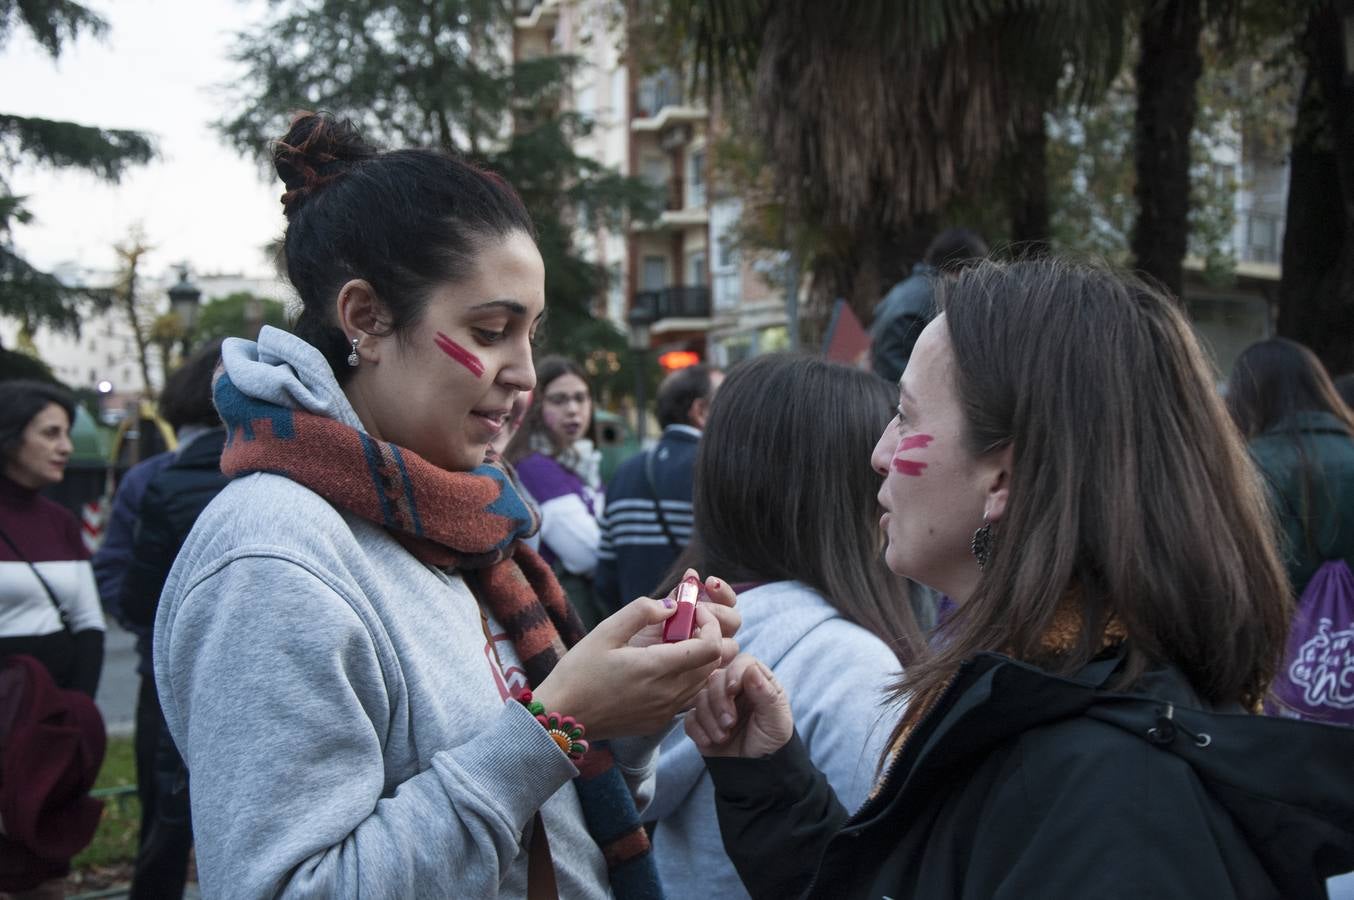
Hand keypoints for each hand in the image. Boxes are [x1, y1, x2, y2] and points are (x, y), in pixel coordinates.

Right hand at [534, 594, 734, 740]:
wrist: (562, 716)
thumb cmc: (578, 672)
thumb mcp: (605, 631)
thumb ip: (640, 612)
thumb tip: (670, 606)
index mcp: (657, 668)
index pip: (712, 646)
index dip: (710, 623)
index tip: (691, 611)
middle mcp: (669, 693)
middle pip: (715, 663)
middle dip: (708, 637)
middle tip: (685, 622)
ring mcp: (666, 711)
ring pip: (705, 680)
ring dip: (700, 657)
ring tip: (673, 642)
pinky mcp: (660, 721)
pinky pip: (688, 696)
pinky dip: (688, 677)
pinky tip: (662, 666)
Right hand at [685, 653, 793, 758]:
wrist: (757, 771)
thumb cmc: (772, 741)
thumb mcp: (776, 719)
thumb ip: (766, 693)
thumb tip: (751, 670)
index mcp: (756, 682)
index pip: (741, 663)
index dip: (734, 673)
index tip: (732, 690)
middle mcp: (734, 689)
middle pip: (716, 678)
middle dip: (719, 701)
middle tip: (729, 723)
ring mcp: (716, 705)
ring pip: (700, 698)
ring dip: (710, 718)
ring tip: (723, 737)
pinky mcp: (702, 722)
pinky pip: (690, 718)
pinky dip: (698, 730)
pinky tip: (710, 742)